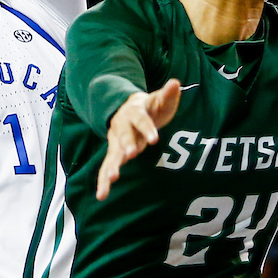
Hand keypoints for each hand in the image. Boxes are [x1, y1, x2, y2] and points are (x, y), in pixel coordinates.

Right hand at [96, 79, 180, 200]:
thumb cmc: (149, 108)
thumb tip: (176, 83)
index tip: (154, 139)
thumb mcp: (158, 100)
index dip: (147, 129)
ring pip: (112, 153)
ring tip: (112, 178)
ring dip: (112, 165)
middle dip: (127, 145)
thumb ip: (167, 94)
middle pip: (124, 136)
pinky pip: (107, 167)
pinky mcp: (114, 154)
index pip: (141, 120)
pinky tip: (101, 195)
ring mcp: (116, 141)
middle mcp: (121, 126)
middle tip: (131, 154)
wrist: (127, 109)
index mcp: (134, 111)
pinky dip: (103, 180)